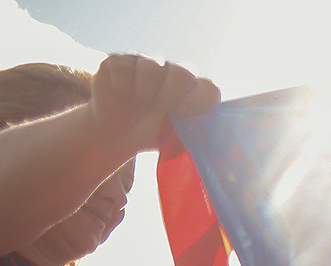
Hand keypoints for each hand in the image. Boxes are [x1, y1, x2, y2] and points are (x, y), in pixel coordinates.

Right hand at [90, 55, 218, 152]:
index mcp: (192, 92)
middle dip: (170, 96)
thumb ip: (194, 133)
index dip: (200, 100)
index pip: (209, 89)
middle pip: (183, 73)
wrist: (115, 133)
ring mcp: (147, 63)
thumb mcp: (174, 139)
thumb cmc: (150, 134)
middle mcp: (172, 73)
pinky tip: (123, 93)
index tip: (183, 115)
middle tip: (159, 110)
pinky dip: (122, 85)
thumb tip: (215, 139)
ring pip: (151, 67)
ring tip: (141, 102)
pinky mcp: (120, 60)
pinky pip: (123, 66)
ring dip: (145, 91)